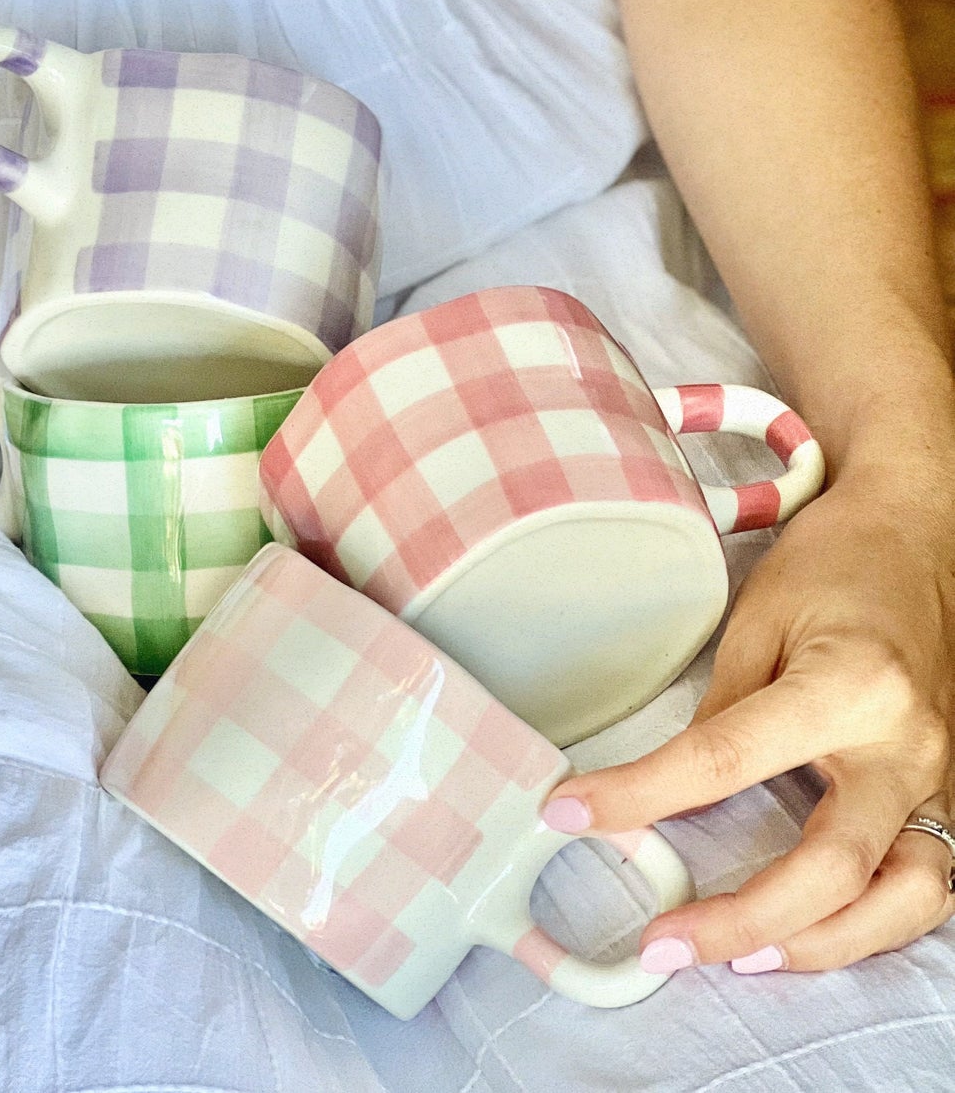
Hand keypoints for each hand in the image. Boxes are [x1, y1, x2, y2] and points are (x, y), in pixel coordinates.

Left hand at [542, 473, 954, 974]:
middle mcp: (905, 744)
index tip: (573, 813)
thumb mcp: (759, 615)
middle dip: (743, 920)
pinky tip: (809, 932)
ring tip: (740, 956)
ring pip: (901, 901)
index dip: (641, 795)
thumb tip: (676, 790)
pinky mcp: (951, 790)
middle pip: (833, 868)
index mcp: (847, 685)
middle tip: (664, 942)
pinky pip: (928, 884)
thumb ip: (724, 711)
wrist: (920, 532)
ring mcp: (942, 776)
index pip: (726, 759)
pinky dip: (871, 924)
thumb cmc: (836, 560)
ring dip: (820, 945)